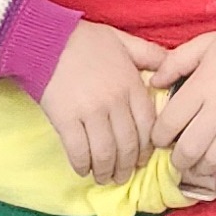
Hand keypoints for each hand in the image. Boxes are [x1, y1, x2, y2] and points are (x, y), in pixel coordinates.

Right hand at [38, 23, 164, 182]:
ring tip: (105, 177)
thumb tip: (170, 68)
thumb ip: (150, 54)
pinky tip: (82, 170)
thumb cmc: (84, 39)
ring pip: (106, 152)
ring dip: (106, 171)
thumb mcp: (124, 40)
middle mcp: (115, 101)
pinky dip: (82, 165)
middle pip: (128, 144)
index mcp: (131, 84)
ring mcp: (91, 112)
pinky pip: (79, 151)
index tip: (142, 159)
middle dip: (128, 166)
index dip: (146, 148)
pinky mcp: (66, 119)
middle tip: (124, 176)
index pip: (147, 125)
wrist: (45, 38)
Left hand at [150, 29, 215, 177]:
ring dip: (200, 168)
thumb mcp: (205, 44)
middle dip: (177, 160)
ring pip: (213, 159)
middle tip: (176, 160)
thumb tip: (154, 82)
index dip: (158, 137)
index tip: (159, 139)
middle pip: (189, 149)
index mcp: (201, 86)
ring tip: (196, 166)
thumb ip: (175, 62)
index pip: (169, 123)